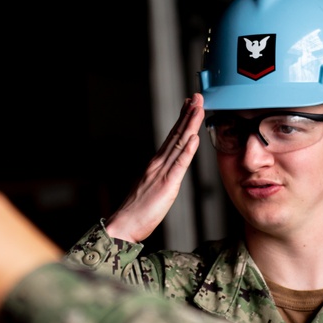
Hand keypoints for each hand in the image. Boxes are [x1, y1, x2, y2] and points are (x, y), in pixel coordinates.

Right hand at [103, 93, 203, 242]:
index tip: (191, 105)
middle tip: (198, 96)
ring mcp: (161, 173)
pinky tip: (194, 138)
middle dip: (188, 114)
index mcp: (156, 165)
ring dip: (190, 125)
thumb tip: (170, 169)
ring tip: (199, 108)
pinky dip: (187, 151)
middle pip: (176, 135)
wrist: (124, 225)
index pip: (172, 138)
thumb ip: (161, 176)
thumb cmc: (137, 212)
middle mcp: (158, 164)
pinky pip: (178, 166)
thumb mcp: (152, 188)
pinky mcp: (166, 185)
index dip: (183, 120)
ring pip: (179, 145)